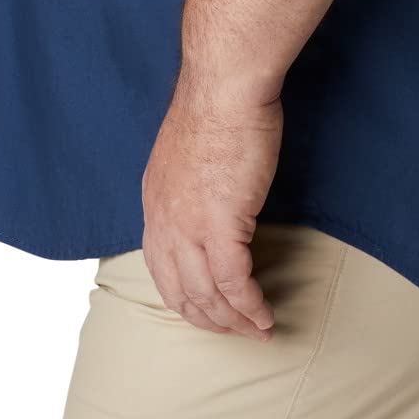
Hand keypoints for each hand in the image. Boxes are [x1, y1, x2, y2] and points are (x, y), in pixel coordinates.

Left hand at [140, 73, 281, 340]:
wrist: (224, 87)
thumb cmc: (217, 105)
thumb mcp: (187, 151)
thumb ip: (191, 180)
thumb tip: (209, 193)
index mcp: (154, 202)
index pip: (161, 268)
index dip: (186, 296)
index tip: (209, 309)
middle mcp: (164, 221)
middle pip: (180, 291)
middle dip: (208, 319)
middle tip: (235, 331)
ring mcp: (189, 227)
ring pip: (207, 296)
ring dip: (233, 321)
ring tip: (257, 330)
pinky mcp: (221, 226)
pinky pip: (234, 284)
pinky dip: (250, 306)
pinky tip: (264, 315)